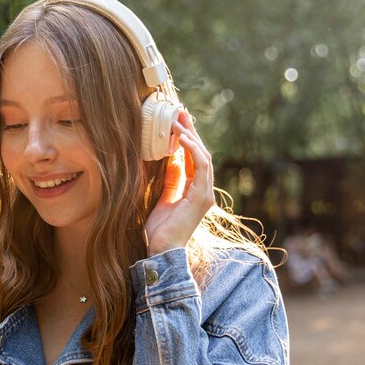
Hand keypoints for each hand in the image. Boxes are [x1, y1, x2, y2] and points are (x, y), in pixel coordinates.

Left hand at [144, 111, 214, 255]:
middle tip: (180, 112)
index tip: (177, 122)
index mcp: (195, 191)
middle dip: (191, 132)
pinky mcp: (202, 197)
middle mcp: (204, 191)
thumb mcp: (163, 199)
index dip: (187, 140)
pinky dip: (193, 150)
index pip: (194, 159)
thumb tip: (171, 161)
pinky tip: (182, 138)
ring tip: (179, 120)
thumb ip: (171, 181)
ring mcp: (205, 194)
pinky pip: (201, 167)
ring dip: (192, 137)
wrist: (160, 251)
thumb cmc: (159, 231)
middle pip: (201, 154)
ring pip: (204, 157)